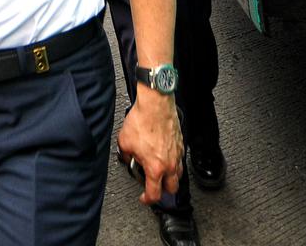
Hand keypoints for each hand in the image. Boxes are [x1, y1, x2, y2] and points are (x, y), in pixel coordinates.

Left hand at [116, 89, 182, 204]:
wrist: (155, 105)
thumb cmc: (142, 121)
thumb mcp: (124, 143)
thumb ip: (126, 155)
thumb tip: (128, 157)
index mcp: (155, 168)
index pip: (154, 193)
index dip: (147, 200)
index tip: (144, 198)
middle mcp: (170, 164)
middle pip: (172, 189)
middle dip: (162, 190)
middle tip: (153, 185)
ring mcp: (178, 154)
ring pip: (179, 175)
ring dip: (169, 176)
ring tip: (158, 170)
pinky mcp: (181, 144)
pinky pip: (180, 160)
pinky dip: (173, 162)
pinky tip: (163, 155)